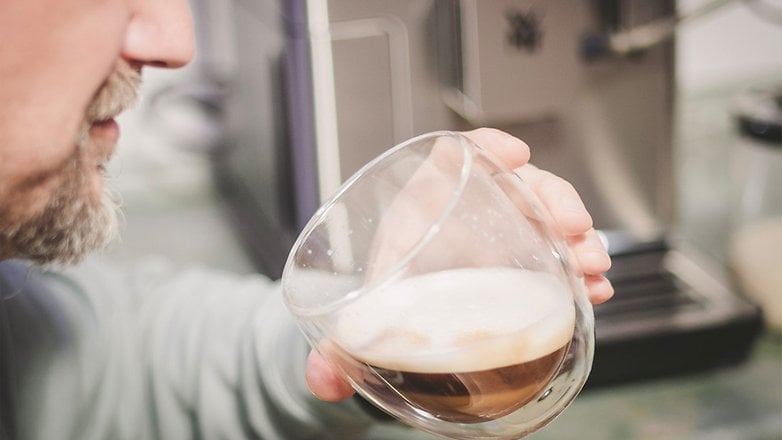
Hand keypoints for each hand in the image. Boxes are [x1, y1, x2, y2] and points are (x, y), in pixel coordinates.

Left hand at [304, 128, 612, 401]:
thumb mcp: (360, 321)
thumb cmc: (377, 303)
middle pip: (512, 185)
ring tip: (592, 266)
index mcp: (420, 213)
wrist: (396, 325)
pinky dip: (578, 270)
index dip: (485, 147)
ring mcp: (496, 239)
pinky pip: (555, 255)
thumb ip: (336, 351)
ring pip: (544, 218)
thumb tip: (323, 381)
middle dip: (551, 199)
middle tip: (573, 228)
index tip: (515, 155)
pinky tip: (593, 290)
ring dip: (576, 238)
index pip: (451, 160)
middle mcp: (463, 218)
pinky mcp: (519, 266)